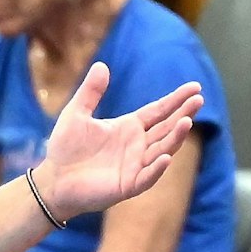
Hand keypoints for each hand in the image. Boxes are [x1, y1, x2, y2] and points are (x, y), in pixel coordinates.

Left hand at [34, 62, 202, 220]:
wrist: (52, 179)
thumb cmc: (65, 148)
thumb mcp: (76, 114)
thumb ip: (90, 92)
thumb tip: (101, 65)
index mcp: (129, 127)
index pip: (159, 111)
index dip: (176, 100)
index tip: (195, 88)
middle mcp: (137, 145)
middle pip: (166, 128)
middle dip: (183, 114)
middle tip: (198, 100)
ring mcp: (135, 166)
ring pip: (162, 150)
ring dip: (175, 137)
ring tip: (186, 122)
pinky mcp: (128, 185)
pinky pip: (147, 177)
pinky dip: (156, 168)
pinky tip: (165, 157)